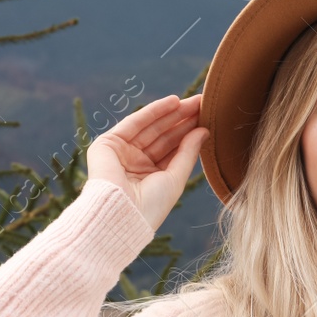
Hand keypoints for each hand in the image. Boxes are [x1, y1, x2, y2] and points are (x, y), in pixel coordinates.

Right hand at [87, 94, 209, 232]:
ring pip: (151, 127)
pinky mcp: (108, 144)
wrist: (121, 215)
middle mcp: (135, 163)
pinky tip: (173, 102)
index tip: (208, 118)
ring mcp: (121, 152)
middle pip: (163, 135)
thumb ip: (188, 152)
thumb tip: (203, 131)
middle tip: (203, 104)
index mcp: (150, 176)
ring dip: (172, 112)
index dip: (190, 133)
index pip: (173, 149)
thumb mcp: (175, 177)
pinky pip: (134, 122)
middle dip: (183, 119)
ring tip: (195, 101)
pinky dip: (153, 111)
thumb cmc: (150, 205)